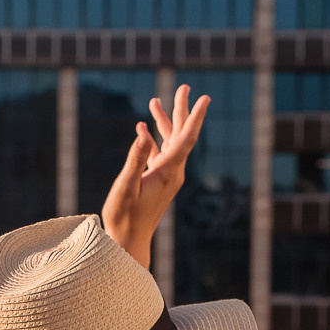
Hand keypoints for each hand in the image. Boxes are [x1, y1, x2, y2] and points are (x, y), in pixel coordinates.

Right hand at [100, 84, 210, 269]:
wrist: (129, 242)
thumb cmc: (124, 217)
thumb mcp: (125, 187)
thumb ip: (135, 160)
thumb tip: (143, 135)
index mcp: (168, 172)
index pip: (185, 138)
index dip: (195, 117)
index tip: (204, 98)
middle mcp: (172, 172)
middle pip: (181, 135)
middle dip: (182, 110)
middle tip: (185, 87)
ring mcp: (167, 177)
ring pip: (169, 143)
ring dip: (163, 122)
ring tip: (156, 100)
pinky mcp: (158, 182)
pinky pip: (159, 155)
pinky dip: (152, 140)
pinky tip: (142, 130)